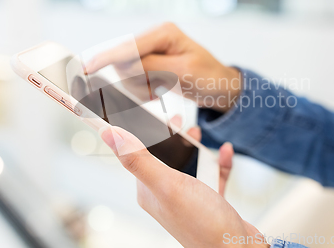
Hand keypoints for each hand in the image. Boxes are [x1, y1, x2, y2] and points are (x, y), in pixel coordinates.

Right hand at [85, 23, 240, 112]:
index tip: (85, 67)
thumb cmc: (210, 77)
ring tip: (163, 88)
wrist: (220, 87)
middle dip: (137, 80)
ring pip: (126, 74)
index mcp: (164, 32)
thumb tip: (124, 65)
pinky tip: (159, 89)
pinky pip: (132, 81)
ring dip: (141, 87)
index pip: (129, 46)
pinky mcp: (147, 64)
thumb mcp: (184, 73)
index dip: (106, 57)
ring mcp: (149, 51)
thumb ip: (152, 67)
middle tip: (159, 88)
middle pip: (124, 61)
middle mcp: (154, 38)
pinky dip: (143, 90)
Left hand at [99, 125, 268, 247]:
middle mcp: (165, 194)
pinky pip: (211, 174)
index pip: (138, 153)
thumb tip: (108, 133)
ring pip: (188, 163)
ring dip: (194, 146)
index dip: (142, 131)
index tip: (146, 111)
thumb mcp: (168, 185)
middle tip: (179, 118)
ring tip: (199, 132)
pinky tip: (225, 152)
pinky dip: (217, 162)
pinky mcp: (209, 201)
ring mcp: (188, 198)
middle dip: (171, 135)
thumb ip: (139, 159)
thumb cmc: (203, 222)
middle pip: (164, 155)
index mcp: (149, 190)